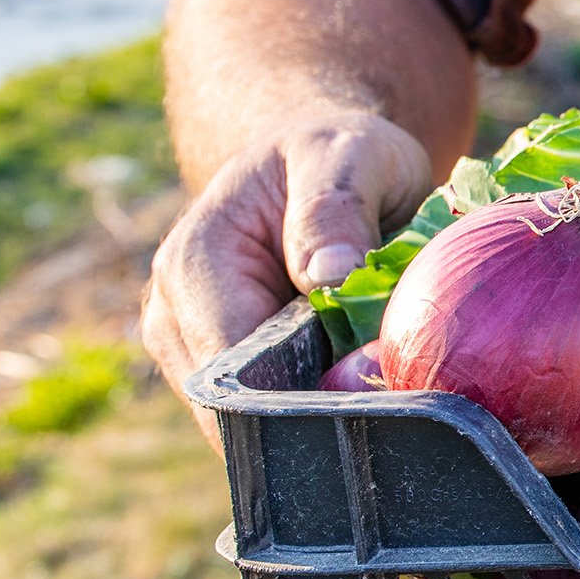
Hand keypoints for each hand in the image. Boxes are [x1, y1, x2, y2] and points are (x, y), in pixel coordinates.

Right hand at [144, 111, 431, 446]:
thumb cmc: (334, 153)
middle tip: (403, 424)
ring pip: (258, 424)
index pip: (231, 371)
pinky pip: (277, 415)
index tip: (375, 408)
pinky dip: (324, 415)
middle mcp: (176, 319)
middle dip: (317, 423)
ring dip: (323, 423)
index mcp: (193, 267)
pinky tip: (376, 401)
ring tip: (396, 408)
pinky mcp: (234, 371)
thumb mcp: (345, 156)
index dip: (299, 402)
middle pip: (239, 413)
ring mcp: (196, 351)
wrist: (319, 161)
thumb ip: (335, 206)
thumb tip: (331, 275)